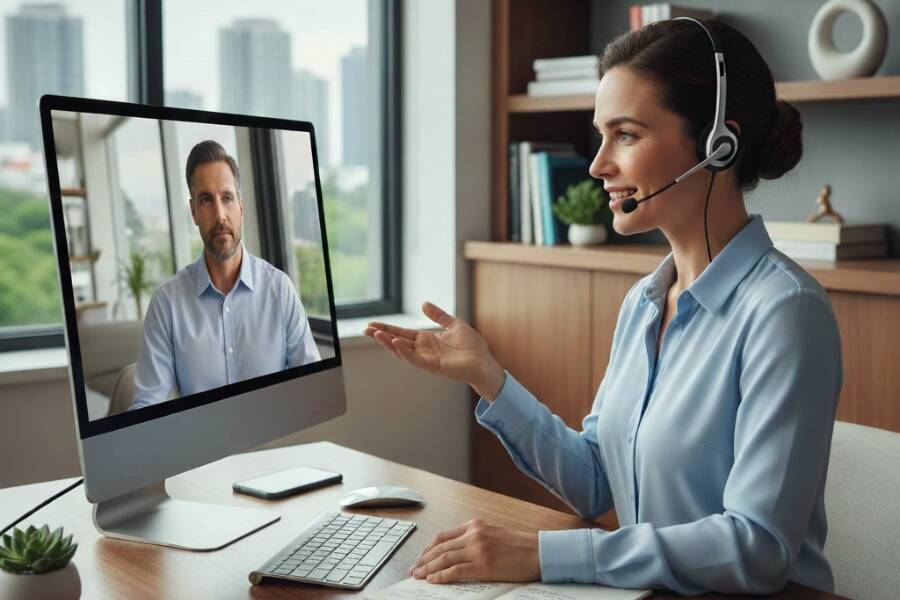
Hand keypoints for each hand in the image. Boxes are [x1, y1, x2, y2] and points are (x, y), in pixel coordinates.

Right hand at [364, 302, 505, 399]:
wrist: (483, 361)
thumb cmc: (472, 345)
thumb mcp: (453, 324)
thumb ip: (438, 315)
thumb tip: (423, 303)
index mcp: (427, 340)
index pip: (402, 333)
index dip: (388, 329)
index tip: (372, 324)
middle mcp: (423, 350)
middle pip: (397, 341)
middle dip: (382, 336)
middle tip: (366, 329)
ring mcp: (426, 359)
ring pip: (402, 351)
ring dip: (388, 343)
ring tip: (375, 334)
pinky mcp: (432, 367)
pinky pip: (414, 360)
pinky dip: (404, 352)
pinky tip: (395, 343)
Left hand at [409, 519, 540, 583]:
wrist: (539, 552)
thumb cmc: (520, 546)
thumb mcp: (493, 534)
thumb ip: (475, 539)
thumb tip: (456, 552)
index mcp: (475, 525)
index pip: (444, 536)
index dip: (429, 547)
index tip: (421, 557)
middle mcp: (473, 534)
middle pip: (440, 547)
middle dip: (424, 559)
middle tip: (414, 569)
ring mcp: (477, 549)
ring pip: (444, 558)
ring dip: (428, 568)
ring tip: (418, 576)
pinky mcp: (483, 565)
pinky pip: (455, 571)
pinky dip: (441, 576)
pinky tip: (433, 580)